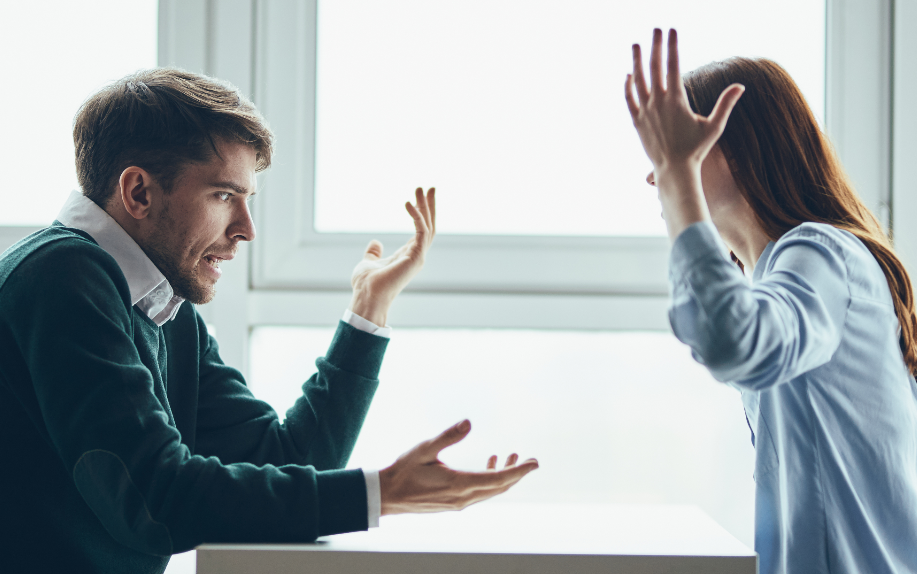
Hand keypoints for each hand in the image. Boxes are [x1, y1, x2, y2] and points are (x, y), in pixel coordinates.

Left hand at [349, 188, 435, 326]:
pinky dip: (416, 216)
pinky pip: (420, 231)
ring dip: (425, 206)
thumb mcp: (369, 262)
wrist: (367, 296)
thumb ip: (374, 253)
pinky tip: (408, 203)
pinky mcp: (416, 256)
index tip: (420, 196)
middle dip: (430, 206)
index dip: (422, 213)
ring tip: (420, 189)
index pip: (421, 230)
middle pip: (429, 226)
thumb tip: (375, 243)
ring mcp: (418, 256)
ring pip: (428, 226)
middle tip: (430, 187)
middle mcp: (417, 255)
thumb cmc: (367, 284)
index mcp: (408, 256)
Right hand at [379, 420, 538, 515]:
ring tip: (510, 455)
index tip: (534, 463)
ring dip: (503, 475)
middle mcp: (463, 498)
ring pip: (491, 491)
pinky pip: (480, 492)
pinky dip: (490, 479)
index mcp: (459, 484)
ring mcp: (459, 503)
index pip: (498, 479)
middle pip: (499, 487)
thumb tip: (468, 422)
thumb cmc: (404, 471)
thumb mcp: (425, 449)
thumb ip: (448, 436)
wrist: (388, 495)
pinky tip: (489, 463)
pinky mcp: (454, 503)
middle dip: (516, 473)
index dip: (519, 471)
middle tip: (531, 461)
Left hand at [625, 28, 743, 173]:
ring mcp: (645, 111)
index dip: (672, 46)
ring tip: (635, 44)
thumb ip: (725, 104)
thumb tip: (740, 86)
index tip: (672, 30)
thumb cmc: (696, 149)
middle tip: (656, 29)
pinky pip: (629, 99)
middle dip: (656, 46)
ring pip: (638, 80)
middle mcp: (658, 102)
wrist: (674, 170)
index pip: (673, 64)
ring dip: (636, 60)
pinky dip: (627, 86)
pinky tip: (628, 74)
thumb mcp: (714, 126)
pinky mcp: (637, 122)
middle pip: (655, 67)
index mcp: (676, 100)